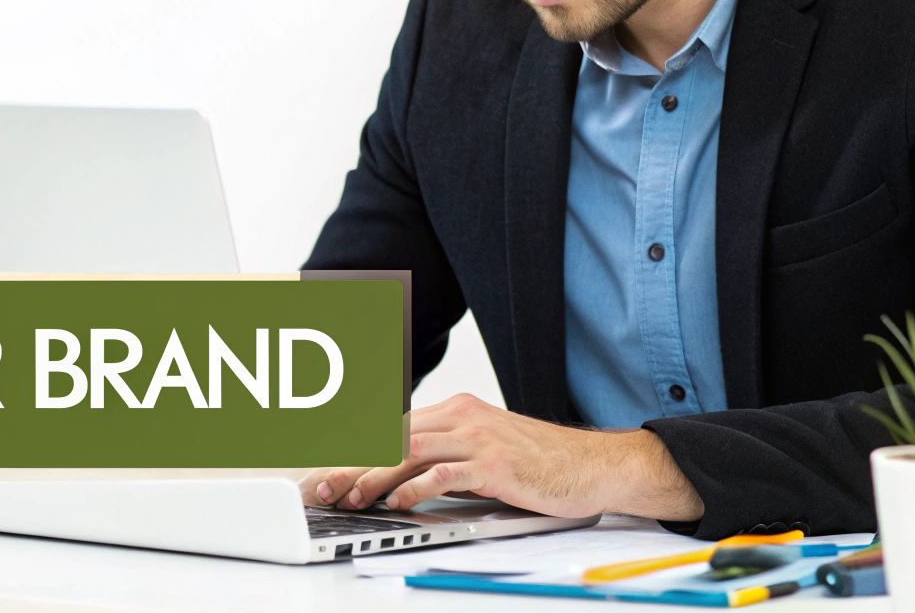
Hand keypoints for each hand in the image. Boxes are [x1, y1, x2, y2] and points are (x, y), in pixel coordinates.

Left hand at [305, 393, 704, 521]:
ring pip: (409, 451)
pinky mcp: (494, 464)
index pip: (392, 427)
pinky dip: (415, 489)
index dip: (355, 450)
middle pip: (391, 436)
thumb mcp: (483, 452)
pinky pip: (444, 474)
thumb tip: (400, 481)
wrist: (591, 465)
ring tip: (352, 498)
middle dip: (352, 462)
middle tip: (324, 487)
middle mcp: (462, 417)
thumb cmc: (538, 463)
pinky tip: (398, 503)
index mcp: (456, 411)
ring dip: (374, 476)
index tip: (327, 471)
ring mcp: (478, 438)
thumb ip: (445, 459)